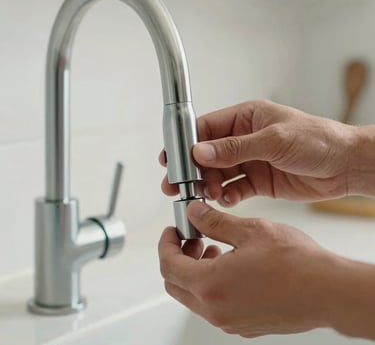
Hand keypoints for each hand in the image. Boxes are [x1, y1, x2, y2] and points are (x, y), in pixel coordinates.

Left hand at [158, 201, 336, 336]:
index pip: (168, 264)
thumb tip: (195, 213)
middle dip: (178, 257)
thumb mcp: (249, 231)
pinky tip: (230, 266)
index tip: (173, 231)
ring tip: (214, 250)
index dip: (166, 243)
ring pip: (194, 296)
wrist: (328, 291)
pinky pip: (214, 306)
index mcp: (211, 285)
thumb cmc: (295, 263)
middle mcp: (216, 309)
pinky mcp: (243, 325)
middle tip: (194, 239)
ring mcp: (229, 321)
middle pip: (176, 284)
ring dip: (195, 271)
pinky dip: (211, 285)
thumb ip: (214, 222)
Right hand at [160, 100, 358, 204]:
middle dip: (193, 169)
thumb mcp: (274, 140)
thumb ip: (235, 148)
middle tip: (178, 185)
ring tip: (208, 194)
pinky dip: (228, 196)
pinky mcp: (258, 181)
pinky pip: (235, 188)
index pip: (207, 128)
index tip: (172, 159)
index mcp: (246, 118)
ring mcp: (250, 161)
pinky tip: (228, 200)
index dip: (187, 143)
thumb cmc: (317, 140)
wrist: (345, 166)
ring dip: (210, 184)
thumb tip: (200, 151)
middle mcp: (245, 139)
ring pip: (219, 173)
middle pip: (208, 154)